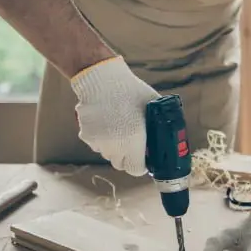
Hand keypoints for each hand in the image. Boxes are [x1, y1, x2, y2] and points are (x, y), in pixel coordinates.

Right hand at [69, 55, 159, 175]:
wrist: (102, 80)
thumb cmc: (132, 92)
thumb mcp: (153, 108)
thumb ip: (158, 126)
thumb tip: (164, 137)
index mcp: (133, 143)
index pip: (136, 169)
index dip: (142, 164)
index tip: (144, 156)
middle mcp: (114, 147)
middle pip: (121, 164)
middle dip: (128, 156)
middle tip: (133, 141)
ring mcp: (98, 142)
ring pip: (108, 154)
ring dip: (114, 147)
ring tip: (119, 128)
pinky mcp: (86, 136)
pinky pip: (96, 144)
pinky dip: (101, 138)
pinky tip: (106, 122)